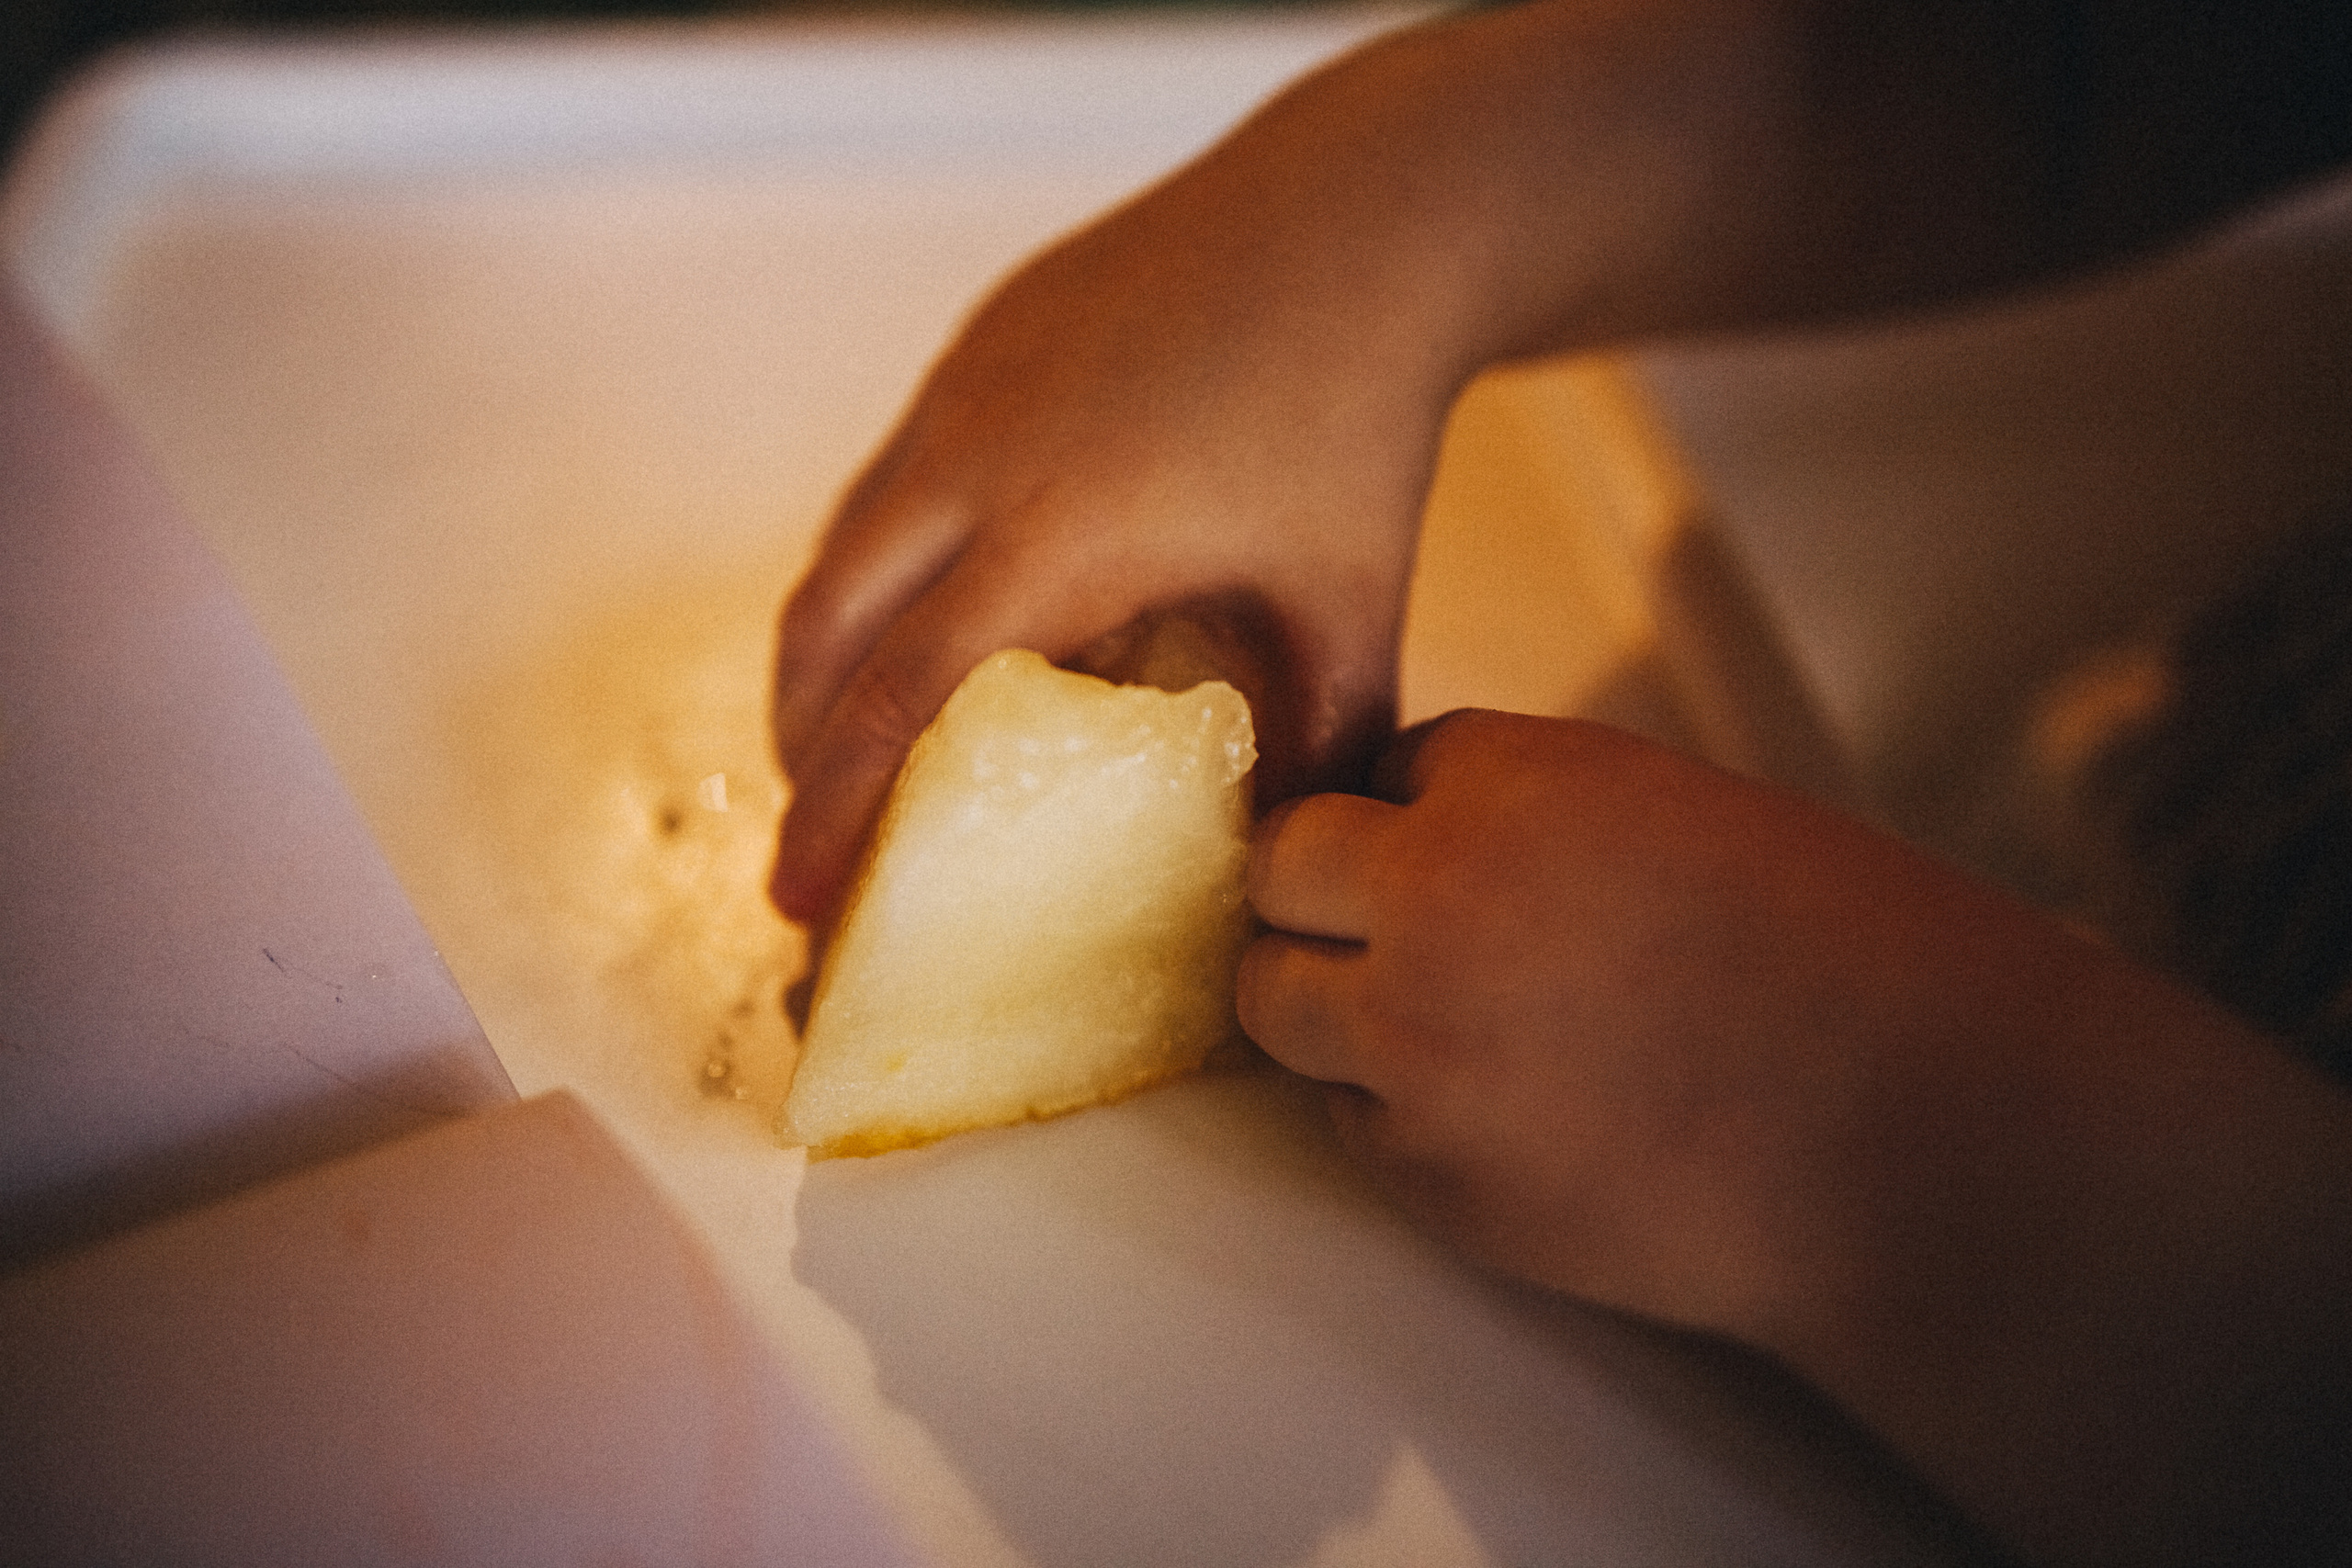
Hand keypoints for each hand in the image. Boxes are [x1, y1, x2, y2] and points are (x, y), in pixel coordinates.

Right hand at [765, 55, 1477, 921]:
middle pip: (826, 628)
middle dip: (799, 745)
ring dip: (821, 656)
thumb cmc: (1356, 416)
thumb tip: (1300, 860)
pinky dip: (869, 567)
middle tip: (816, 836)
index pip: (900, 698)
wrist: (1349, 221)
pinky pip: (886, 476)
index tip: (799, 898)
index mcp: (1059, 537)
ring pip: (840, 546)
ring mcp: (966, 390)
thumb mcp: (1355, 603)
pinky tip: (914, 609)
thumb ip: (1327, 747)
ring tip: (843, 740)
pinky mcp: (978, 343)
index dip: (834, 809)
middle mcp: (978, 459)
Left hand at [1239, 709, 1958, 1336]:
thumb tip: (1433, 829)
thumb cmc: (1842, 972)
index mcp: (1516, 786)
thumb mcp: (1678, 814)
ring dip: (1326, 997)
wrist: (1913, 1141)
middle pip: (1280, 863)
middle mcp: (1438, 900)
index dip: (1420, 810)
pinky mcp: (1424, 1170)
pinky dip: (1391, 1110)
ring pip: (1270, 996)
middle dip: (1327, 886)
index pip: (1385, 766)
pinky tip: (1496, 1109)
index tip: (1456, 846)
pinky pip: (1346, 1118)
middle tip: (1386, 922)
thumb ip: (1538, 811)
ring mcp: (1414, 1043)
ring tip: (1423, 1018)